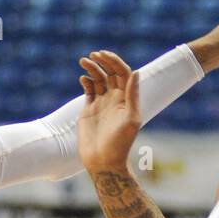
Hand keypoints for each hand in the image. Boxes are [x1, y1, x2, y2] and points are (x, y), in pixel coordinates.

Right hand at [77, 49, 141, 175]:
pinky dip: (85, 81)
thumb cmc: (120, 144)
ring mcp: (102, 104)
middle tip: (93, 55)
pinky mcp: (89, 111)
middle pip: (110, 73)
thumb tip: (135, 71)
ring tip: (83, 61)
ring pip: (98, 79)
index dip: (114, 61)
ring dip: (92, 68)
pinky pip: (88, 90)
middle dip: (102, 61)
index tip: (103, 55)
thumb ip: (132, 96)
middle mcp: (114, 99)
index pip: (122, 73)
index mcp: (126, 99)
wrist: (104, 162)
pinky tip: (82, 78)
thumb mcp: (131, 119)